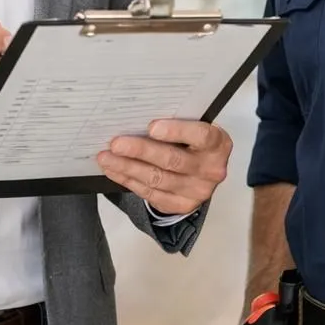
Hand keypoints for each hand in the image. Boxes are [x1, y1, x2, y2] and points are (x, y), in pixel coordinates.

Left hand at [97, 119, 231, 215]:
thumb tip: (136, 119)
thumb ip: (176, 125)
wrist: (202, 172)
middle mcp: (211, 170)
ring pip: (157, 179)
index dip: (176, 131)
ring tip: (106, 157)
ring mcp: (197, 191)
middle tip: (116, 144)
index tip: (151, 127)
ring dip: (127, 167)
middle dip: (140, 151)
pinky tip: (114, 170)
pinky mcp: (181, 205)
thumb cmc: (192, 142)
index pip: (201, 136)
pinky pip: (150, 194)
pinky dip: (128, 180)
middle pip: (172, 160)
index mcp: (218, 144)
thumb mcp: (193, 129)